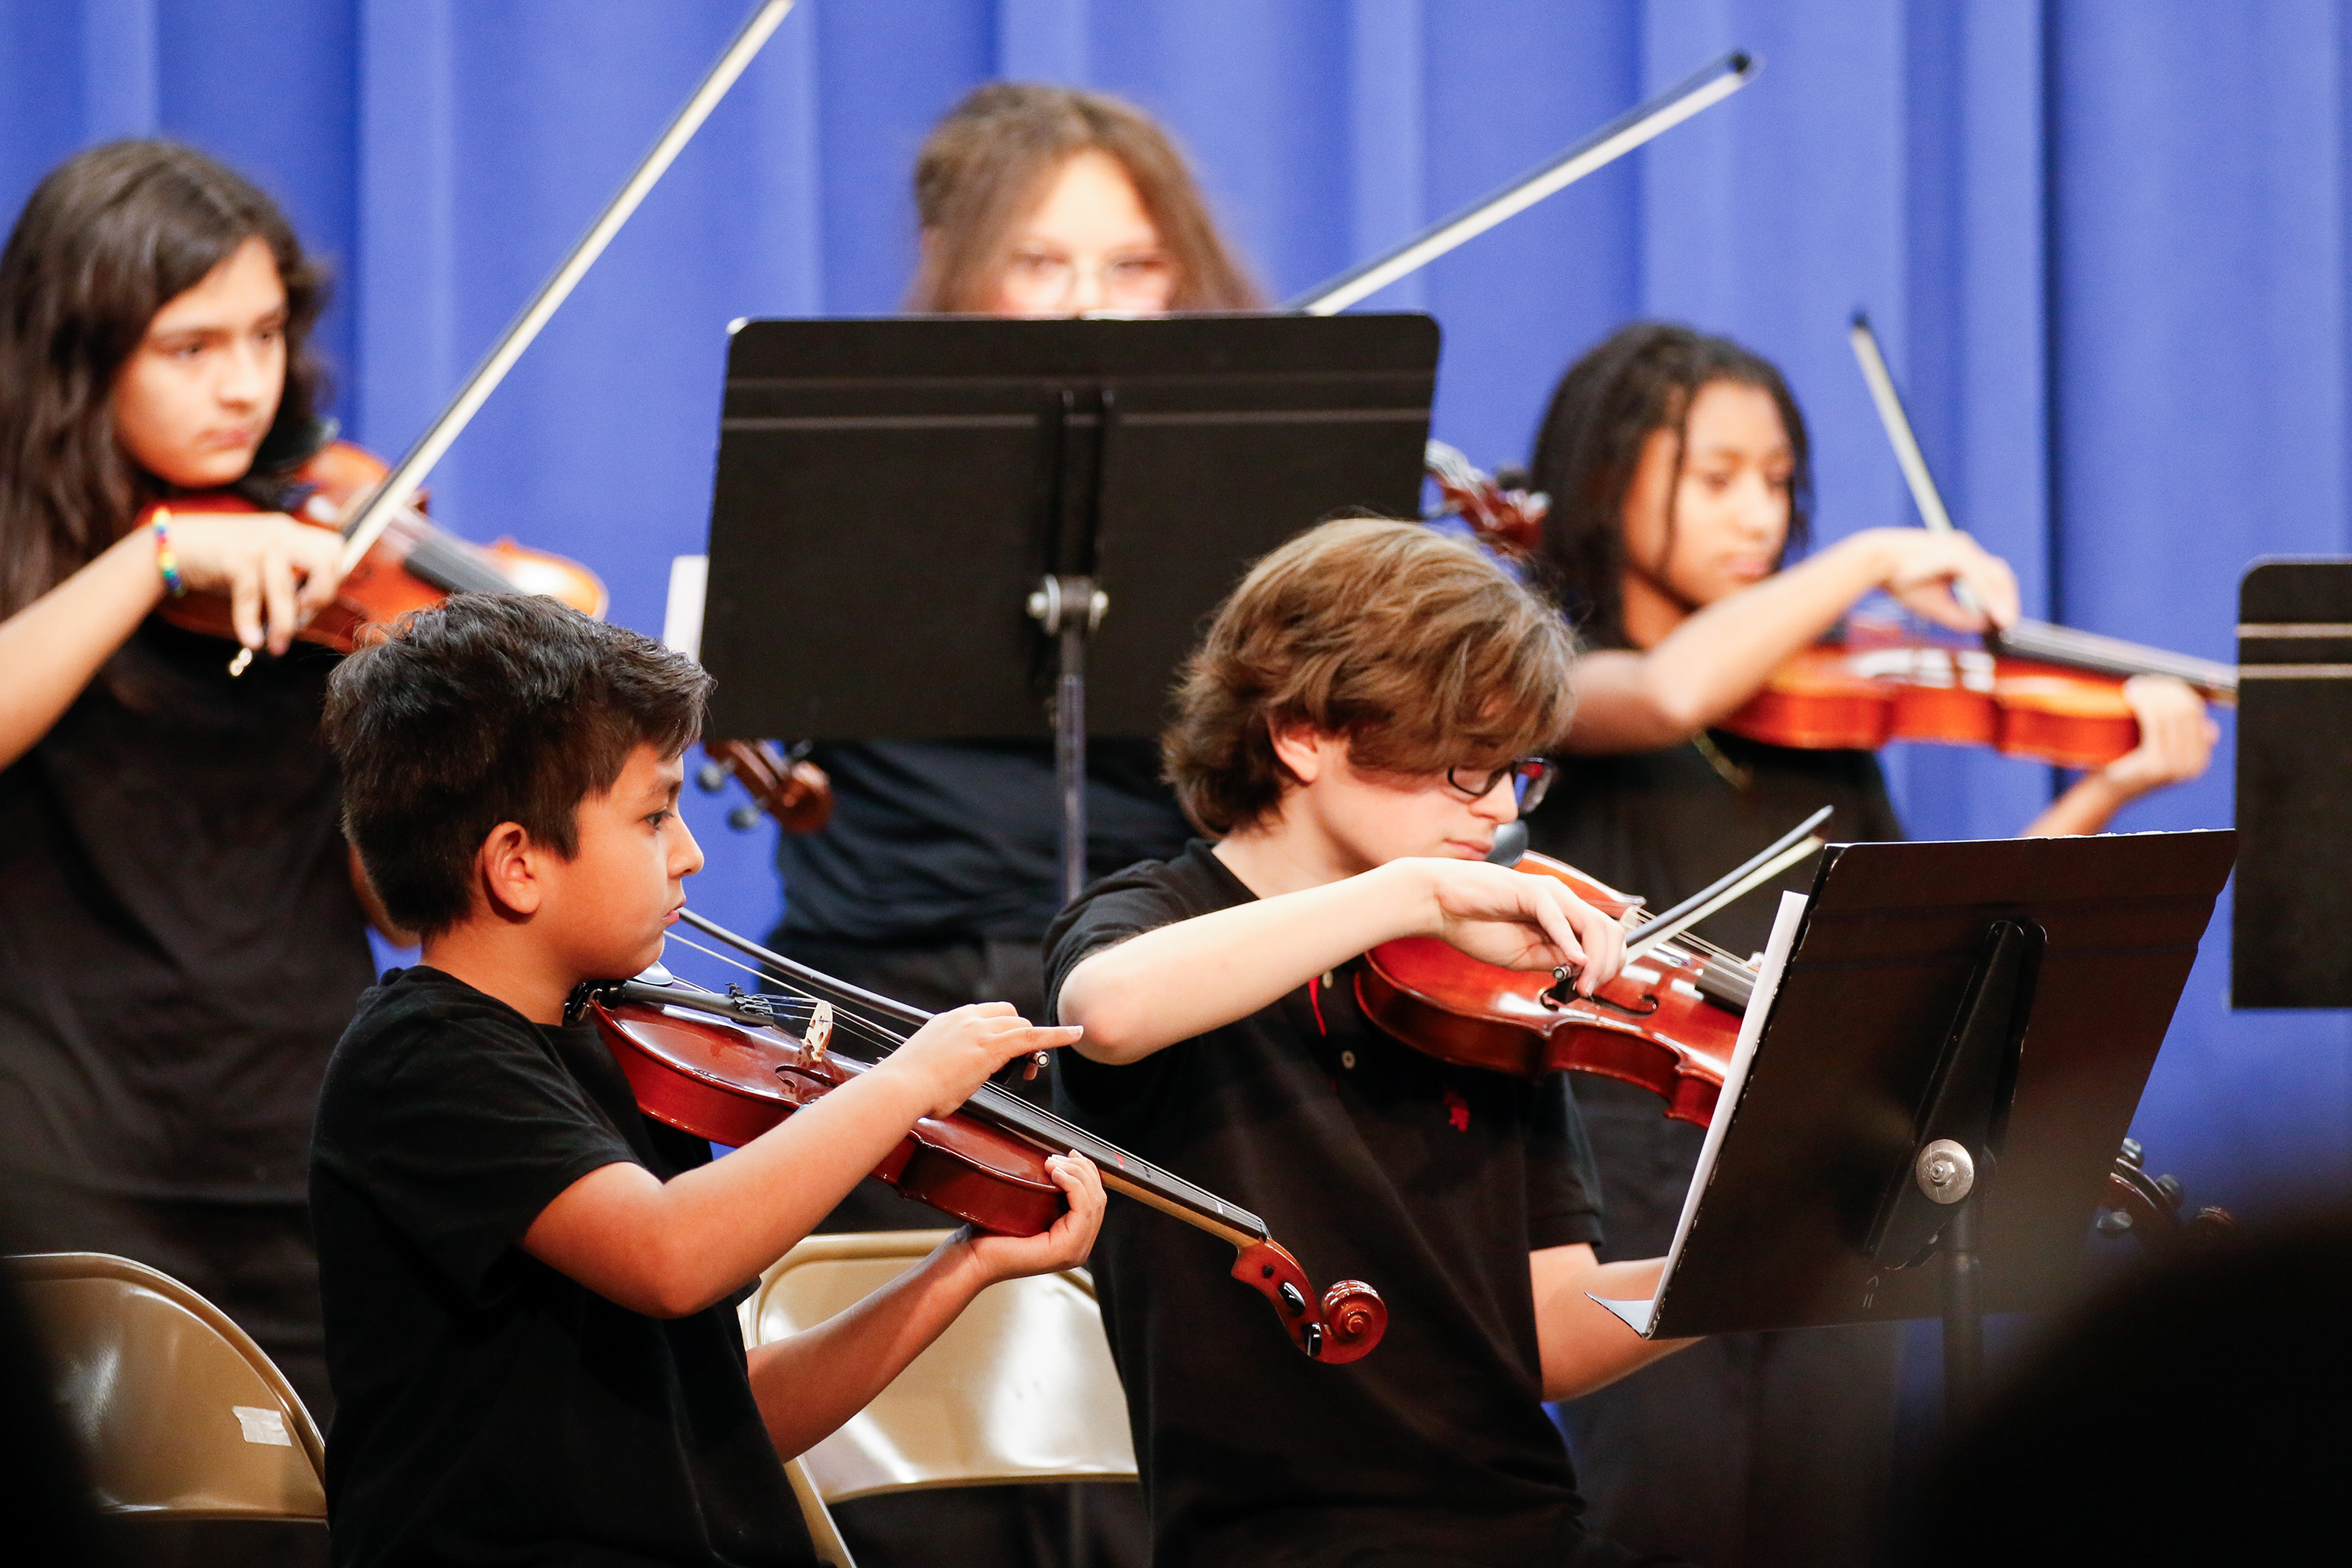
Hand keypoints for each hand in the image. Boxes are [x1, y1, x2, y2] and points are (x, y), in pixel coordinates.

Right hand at [161, 512, 347, 653]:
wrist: (176, 545)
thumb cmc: (224, 561)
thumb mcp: (265, 563)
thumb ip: (289, 579)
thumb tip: (307, 616)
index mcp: (291, 531)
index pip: (334, 548)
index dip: (333, 577)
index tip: (314, 599)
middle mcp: (280, 532)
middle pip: (324, 562)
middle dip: (321, 596)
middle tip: (303, 616)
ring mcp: (258, 542)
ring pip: (285, 587)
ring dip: (284, 623)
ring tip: (278, 647)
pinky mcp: (235, 557)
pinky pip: (250, 596)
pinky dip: (250, 622)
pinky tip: (251, 640)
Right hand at [880, 1002, 1082, 1118]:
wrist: (901, 1087)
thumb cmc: (907, 1087)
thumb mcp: (927, 1067)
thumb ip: (942, 1065)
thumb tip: (944, 1080)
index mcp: (949, 1021)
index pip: (986, 1015)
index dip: (1000, 1030)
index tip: (1002, 1049)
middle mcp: (966, 1018)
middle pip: (1008, 1015)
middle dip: (1018, 1036)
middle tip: (1018, 1066)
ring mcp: (980, 1029)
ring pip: (1020, 1026)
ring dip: (1029, 1044)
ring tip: (1027, 1071)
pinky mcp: (992, 1046)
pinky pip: (1033, 1037)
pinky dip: (1056, 1035)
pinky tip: (1074, 1034)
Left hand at [961, 1153, 1105, 1282]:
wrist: (974, 1257)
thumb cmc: (991, 1232)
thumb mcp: (1026, 1207)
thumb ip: (1046, 1192)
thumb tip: (1055, 1161)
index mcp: (1074, 1238)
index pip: (1095, 1199)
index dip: (1086, 1172)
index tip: (1068, 1155)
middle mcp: (1080, 1247)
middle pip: (1099, 1198)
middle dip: (1082, 1169)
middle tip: (1057, 1157)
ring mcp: (1075, 1251)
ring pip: (1095, 1201)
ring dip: (1076, 1174)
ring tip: (1053, 1163)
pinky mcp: (1066, 1250)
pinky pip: (1084, 1209)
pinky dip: (1074, 1185)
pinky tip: (1056, 1175)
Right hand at [1418, 860, 1627, 994]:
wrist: (1442, 906)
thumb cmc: (1476, 927)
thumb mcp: (1523, 956)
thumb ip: (1553, 960)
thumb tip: (1582, 971)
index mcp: (1563, 915)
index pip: (1605, 937)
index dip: (1608, 964)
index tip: (1591, 988)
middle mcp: (1563, 900)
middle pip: (1609, 930)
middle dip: (1608, 964)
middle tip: (1589, 989)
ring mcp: (1549, 893)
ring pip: (1593, 923)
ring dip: (1596, 958)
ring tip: (1583, 983)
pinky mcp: (1531, 891)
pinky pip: (1558, 917)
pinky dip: (1570, 941)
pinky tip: (1574, 961)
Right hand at [1860, 528, 2021, 632]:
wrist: (1875, 562)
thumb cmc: (1901, 581)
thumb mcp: (1934, 605)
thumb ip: (1959, 616)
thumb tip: (1984, 624)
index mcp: (1960, 557)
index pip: (1992, 577)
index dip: (2002, 599)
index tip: (2006, 621)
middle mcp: (1964, 549)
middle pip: (1998, 573)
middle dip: (2007, 600)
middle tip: (2009, 624)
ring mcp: (1960, 548)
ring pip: (1991, 574)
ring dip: (1999, 600)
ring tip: (2004, 621)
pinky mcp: (1954, 553)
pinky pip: (1976, 576)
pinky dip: (1985, 595)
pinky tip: (1990, 611)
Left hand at [2097, 675, 2217, 800]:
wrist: (2104, 792)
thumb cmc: (2125, 763)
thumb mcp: (2157, 746)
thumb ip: (2178, 733)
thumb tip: (2205, 722)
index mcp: (2199, 759)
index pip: (2195, 710)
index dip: (2176, 690)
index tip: (2155, 680)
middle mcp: (2195, 765)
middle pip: (2187, 710)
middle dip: (2164, 690)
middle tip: (2141, 681)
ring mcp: (2177, 767)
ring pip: (2172, 714)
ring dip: (2152, 694)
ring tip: (2133, 687)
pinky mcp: (2157, 767)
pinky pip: (2156, 724)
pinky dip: (2144, 705)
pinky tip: (2131, 697)